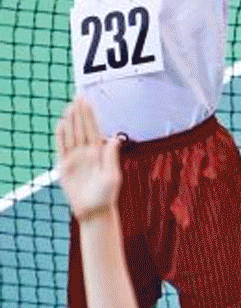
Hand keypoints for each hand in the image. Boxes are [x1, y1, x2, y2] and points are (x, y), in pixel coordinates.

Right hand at [54, 98, 121, 220]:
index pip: (94, 129)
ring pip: (71, 135)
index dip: (90, 115)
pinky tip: (61, 124)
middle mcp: (87, 152)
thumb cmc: (106, 195)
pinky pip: (61, 148)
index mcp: (100, 152)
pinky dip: (60, 136)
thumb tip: (114, 139)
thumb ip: (111, 157)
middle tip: (78, 97)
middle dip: (80, 113)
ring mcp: (75, 157)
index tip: (88, 102)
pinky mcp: (64, 166)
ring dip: (70, 121)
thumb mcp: (112, 175)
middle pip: (82, 128)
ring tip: (69, 106)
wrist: (93, 210)